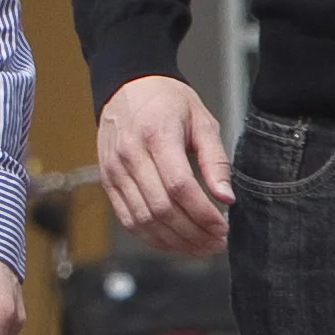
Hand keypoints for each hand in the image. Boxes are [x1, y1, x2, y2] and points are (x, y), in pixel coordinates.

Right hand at [98, 76, 234, 254]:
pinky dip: (151, 237)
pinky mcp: (108, 181)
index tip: (223, 228)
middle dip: (192, 233)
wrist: (127, 86)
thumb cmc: (168, 101)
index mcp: (157, 135)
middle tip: (216, 243)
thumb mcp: (202, 121)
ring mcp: (114, 170)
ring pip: (143, 220)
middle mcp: (130, 155)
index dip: (203, 214)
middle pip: (161, 208)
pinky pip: (128, 218)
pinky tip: (174, 242)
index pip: (179, 186)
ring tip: (199, 247)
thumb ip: (215, 160)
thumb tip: (226, 198)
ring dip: (174, 241)